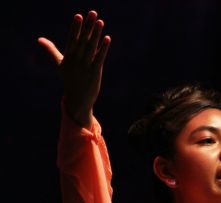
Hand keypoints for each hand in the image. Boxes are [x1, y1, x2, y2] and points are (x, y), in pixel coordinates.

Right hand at [38, 10, 110, 125]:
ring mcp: (86, 65)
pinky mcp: (95, 71)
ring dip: (97, 34)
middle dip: (88, 26)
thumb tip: (39, 39)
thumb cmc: (69, 79)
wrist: (77, 98)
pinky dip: (103, 48)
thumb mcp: (59, 64)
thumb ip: (51, 50)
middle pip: (83, 39)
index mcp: (68, 56)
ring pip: (92, 47)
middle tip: (93, 13)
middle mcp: (77, 59)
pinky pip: (100, 57)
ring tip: (101, 22)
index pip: (73, 38)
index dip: (76, 27)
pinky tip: (107, 38)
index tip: (78, 15)